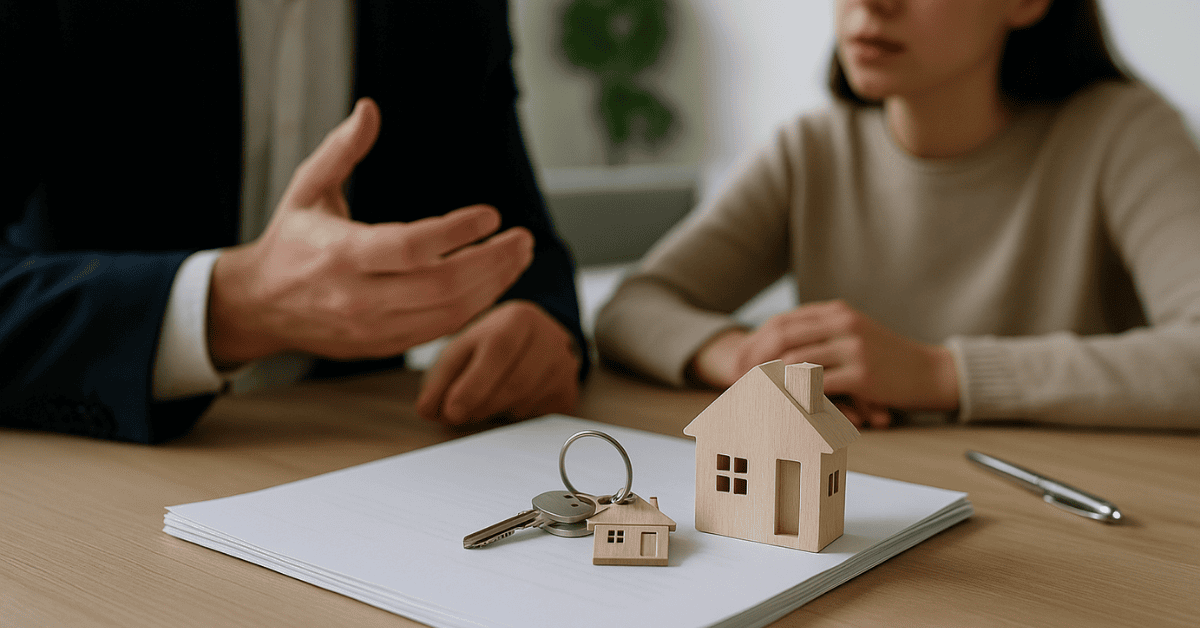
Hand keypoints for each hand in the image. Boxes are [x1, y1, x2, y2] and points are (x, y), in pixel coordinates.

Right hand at [208, 98, 534, 367]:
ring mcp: (373, 327)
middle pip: (441, 286)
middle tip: (522, 238)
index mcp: (340, 254)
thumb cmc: (290, 242)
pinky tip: (494, 282)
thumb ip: (341, 150)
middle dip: (492, 262)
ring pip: (448, 313)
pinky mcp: (383, 345)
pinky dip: (474, 307)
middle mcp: (358, 296)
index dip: (456, 233)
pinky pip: (440, 330)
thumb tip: (369, 109)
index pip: (410, 248)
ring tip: (518, 257)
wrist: (259, 306)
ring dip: (492, 285)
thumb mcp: (307, 189)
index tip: (490, 214)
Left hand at [416, 300, 580, 425]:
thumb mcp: (461, 350)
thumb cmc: (489, 346)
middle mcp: (549, 338)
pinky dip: (514, 417)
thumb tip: (427, 410)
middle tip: (459, 414)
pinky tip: (507, 403)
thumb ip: (440, 378)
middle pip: (515, 383)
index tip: (451, 411)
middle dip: (480, 405)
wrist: (532, 342)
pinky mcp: (568, 391)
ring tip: (482, 404)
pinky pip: (537, 417)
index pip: (499, 350)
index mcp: (518, 318)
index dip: (474, 385)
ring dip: (495, 413)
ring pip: (525, 403)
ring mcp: (564, 366)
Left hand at [690, 300, 958, 427]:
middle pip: (782, 337)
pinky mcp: (862, 373)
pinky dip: (794, 395)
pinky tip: (780, 407)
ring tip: (751, 396)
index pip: (783, 322)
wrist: (931, 372)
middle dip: (753, 360)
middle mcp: (842, 323)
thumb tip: (777, 352)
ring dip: (768, 380)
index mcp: (836, 312)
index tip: (737, 363)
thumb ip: (822, 335)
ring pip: (794, 361)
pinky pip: (817, 384)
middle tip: (735, 381)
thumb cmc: (888, 360)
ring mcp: (853, 347)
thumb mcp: (854, 335)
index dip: (755, 342)